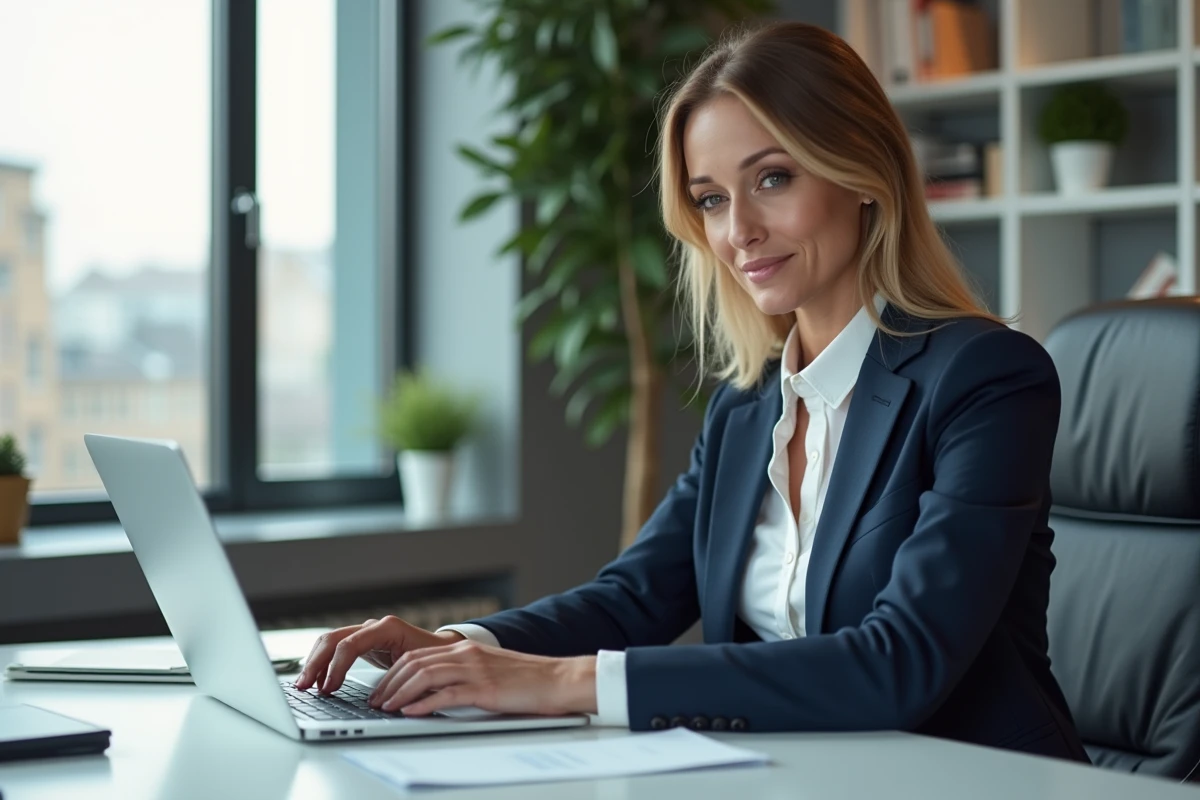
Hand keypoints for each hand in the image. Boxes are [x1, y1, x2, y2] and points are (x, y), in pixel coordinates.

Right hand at [293, 616, 464, 693]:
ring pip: (330, 641)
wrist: (444, 651)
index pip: (351, 644)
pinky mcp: (363, 643)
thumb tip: (377, 701)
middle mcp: (374, 626)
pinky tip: (315, 679)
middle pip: (334, 639)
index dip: (336, 667)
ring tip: (304, 685)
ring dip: (314, 662)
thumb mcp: (420, 670)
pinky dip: (322, 661)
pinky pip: (336, 648)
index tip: (328, 689)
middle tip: (305, 687)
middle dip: (316, 663)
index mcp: (388, 628)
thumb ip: (399, 681)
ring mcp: (367, 632)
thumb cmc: (435, 661)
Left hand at [367, 638, 597, 716]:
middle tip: (375, 701)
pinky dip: (423, 703)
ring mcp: (475, 670)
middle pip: (414, 663)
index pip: (417, 656)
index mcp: (465, 649)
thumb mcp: (489, 672)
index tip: (381, 689)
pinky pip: (446, 694)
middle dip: (389, 683)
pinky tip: (411, 712)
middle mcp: (466, 654)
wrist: (558, 679)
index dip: (394, 673)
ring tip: (385, 708)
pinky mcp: (484, 688)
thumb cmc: (527, 680)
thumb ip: (462, 676)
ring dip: (399, 693)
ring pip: (424, 675)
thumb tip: (432, 694)